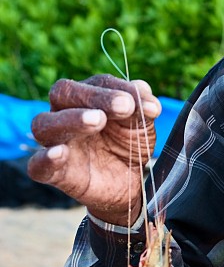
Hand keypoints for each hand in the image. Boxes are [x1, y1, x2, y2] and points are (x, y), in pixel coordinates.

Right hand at [28, 75, 161, 224]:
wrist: (130, 183)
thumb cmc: (129, 145)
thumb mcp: (141, 126)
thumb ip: (141, 107)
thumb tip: (143, 90)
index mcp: (87, 99)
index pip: (95, 83)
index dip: (116, 88)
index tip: (137, 100)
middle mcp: (65, 116)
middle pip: (62, 94)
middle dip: (94, 97)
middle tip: (124, 106)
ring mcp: (56, 143)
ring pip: (45, 124)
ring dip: (71, 120)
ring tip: (98, 120)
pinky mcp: (54, 174)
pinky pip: (37, 166)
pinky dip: (45, 159)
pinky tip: (60, 153)